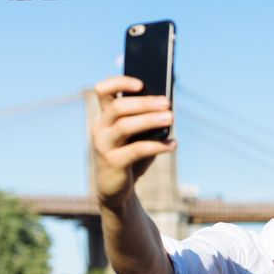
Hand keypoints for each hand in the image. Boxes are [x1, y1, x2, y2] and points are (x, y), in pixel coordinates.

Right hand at [91, 75, 176, 208]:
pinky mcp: (113, 163)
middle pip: (119, 107)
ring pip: (125, 126)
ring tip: (171, 118)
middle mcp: (100, 128)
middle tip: (167, 103)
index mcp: (104, 116)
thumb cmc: (129, 158)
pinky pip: (137, 150)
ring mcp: (104, 145)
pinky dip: (157, 145)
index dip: (119, 83)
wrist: (116, 190)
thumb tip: (166, 108)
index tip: (141, 83)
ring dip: (150, 120)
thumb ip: (145, 122)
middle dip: (144, 103)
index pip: (103, 91)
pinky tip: (173, 144)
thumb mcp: (137, 137)